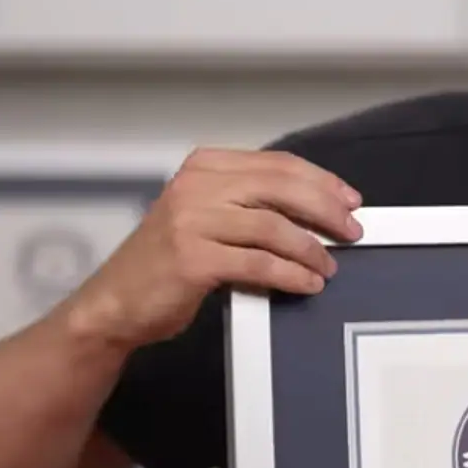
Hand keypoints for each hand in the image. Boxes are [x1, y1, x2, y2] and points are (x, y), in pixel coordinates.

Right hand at [64, 147, 363, 349]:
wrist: (115, 304)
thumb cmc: (167, 265)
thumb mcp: (208, 218)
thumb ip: (251, 206)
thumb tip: (320, 211)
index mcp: (204, 167)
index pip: (277, 164)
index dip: (321, 181)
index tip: (350, 200)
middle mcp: (196, 186)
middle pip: (282, 188)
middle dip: (327, 210)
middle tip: (353, 232)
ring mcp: (191, 220)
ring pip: (274, 227)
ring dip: (311, 249)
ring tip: (329, 267)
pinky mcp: (192, 257)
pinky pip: (259, 263)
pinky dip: (291, 274)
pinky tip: (307, 284)